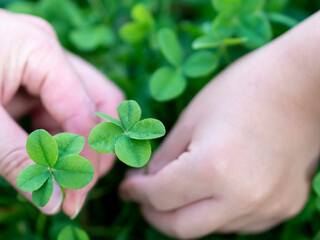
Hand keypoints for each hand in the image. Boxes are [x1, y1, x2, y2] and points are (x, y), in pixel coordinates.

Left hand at [0, 10, 123, 216]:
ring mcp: (43, 63)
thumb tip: (53, 202)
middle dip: (95, 148)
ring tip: (60, 179)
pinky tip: (45, 160)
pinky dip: (57, 138)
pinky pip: (60, 109)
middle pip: (101, 103)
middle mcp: (51, 52)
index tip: (73, 199)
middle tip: (78, 186)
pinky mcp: (32, 77)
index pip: (85, 112)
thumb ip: (15, 158)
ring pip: (84, 107)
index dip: (84, 159)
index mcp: (41, 50)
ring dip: (77, 145)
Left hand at [119, 52, 319, 237]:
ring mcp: (268, 207)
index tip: (127, 187)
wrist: (302, 86)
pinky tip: (221, 186)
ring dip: (190, 211)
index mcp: (213, 168)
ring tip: (188, 183)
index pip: (159, 197)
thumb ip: (164, 159)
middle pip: (181, 229)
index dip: (135, 192)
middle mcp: (243, 197)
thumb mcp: (191, 119)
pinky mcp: (286, 207)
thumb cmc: (241, 91)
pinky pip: (240, 222)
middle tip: (146, 197)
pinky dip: (221, 210)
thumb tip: (147, 184)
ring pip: (211, 227)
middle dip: (155, 214)